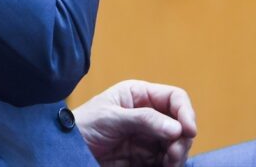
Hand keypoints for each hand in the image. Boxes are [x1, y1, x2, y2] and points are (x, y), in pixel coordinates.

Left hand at [73, 80, 197, 166]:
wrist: (67, 150)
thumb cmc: (84, 125)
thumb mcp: (111, 117)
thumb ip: (144, 120)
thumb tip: (176, 128)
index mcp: (139, 96)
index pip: (174, 98)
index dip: (186, 112)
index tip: (188, 130)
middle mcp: (149, 115)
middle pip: (180, 124)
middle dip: (182, 139)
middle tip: (173, 155)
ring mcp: (149, 137)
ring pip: (178, 144)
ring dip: (178, 154)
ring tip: (168, 163)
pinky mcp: (146, 158)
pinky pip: (167, 161)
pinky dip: (170, 165)